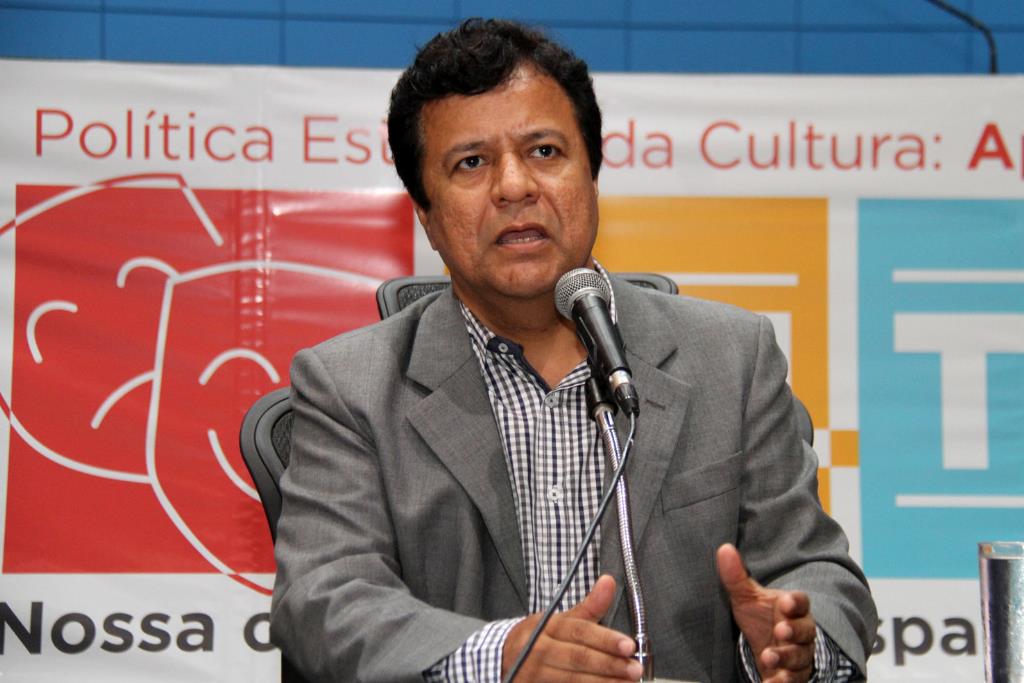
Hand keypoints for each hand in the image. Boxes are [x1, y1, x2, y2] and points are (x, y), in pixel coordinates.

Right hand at [501, 574, 641, 681]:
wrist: (502, 660)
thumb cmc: (538, 639)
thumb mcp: (559, 620)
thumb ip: (589, 606)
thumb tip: (609, 581)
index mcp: (545, 627)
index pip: (579, 631)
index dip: (605, 639)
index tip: (628, 645)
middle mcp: (537, 650)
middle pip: (578, 657)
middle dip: (609, 664)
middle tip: (634, 668)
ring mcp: (533, 673)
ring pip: (572, 679)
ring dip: (603, 682)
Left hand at [716, 544, 815, 682]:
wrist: (764, 646)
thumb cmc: (760, 618)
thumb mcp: (746, 597)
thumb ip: (736, 576)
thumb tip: (723, 549)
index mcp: (792, 608)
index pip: (801, 602)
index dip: (796, 602)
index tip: (785, 601)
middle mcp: (802, 632)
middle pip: (805, 631)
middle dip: (794, 631)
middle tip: (780, 631)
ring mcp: (799, 655)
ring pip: (801, 657)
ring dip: (786, 657)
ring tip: (769, 656)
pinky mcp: (793, 676)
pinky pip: (793, 680)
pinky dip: (782, 682)